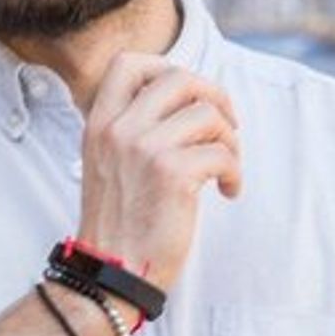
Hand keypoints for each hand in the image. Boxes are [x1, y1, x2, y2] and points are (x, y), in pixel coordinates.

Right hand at [77, 53, 241, 292]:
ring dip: (230, 140)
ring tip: (226, 167)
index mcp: (99, 123)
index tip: (188, 98)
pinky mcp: (172, 175)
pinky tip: (228, 191)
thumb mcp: (108, 164)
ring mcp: (145, 149)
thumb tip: (187, 104)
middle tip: (227, 125)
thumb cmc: (119, 224)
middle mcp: (119, 129)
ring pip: (207, 114)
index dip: (166, 68)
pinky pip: (222, 154)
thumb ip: (131, 130)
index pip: (128, 64)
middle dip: (214, 96)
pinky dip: (235, 172)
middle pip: (179, 78)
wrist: (110, 272)